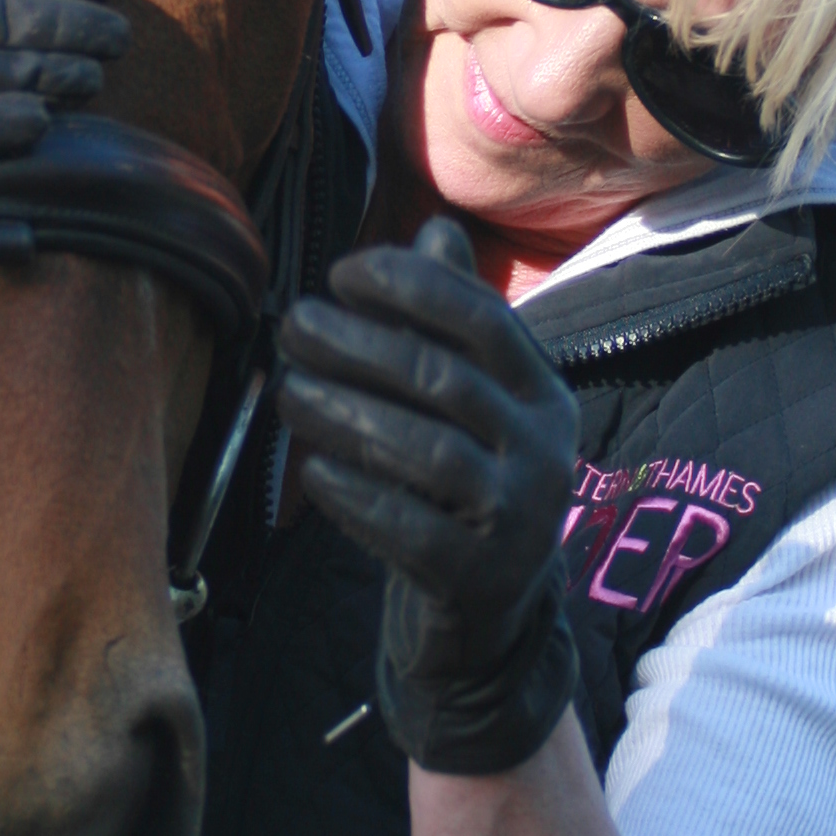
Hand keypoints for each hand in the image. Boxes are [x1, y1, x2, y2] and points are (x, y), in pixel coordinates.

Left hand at [276, 214, 582, 775]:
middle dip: (362, 345)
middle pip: (447, 382)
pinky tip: (312, 470)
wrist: (491, 608)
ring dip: (347, 414)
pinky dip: (357, 495)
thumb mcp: (474, 399)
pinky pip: (413, 529)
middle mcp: (545, 449)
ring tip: (289, 391)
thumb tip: (435, 228)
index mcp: (543, 392)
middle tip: (294, 326)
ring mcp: (519, 517)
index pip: (483, 320)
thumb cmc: (465, 478)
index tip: (342, 273)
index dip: (412, 288)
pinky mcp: (479, 576)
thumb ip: (453, 319)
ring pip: (428, 452)